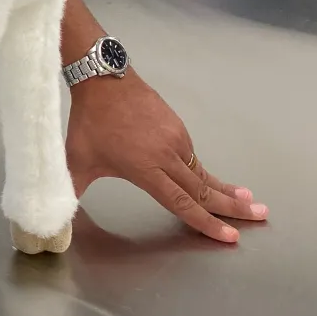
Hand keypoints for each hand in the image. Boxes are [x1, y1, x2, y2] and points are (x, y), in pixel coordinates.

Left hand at [65, 70, 267, 242]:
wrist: (103, 78)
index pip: (183, 204)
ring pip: (202, 171)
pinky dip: (206, 170)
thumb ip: (71, 189)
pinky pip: (193, 154)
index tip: (231, 237)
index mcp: (146, 169)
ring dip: (224, 188)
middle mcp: (167, 156)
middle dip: (233, 208)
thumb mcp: (76, 159)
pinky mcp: (177, 125)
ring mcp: (175, 138)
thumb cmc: (89, 121)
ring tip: (246, 200)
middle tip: (260, 217)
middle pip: (205, 189)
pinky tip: (212, 178)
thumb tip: (56, 213)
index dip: (207, 224)